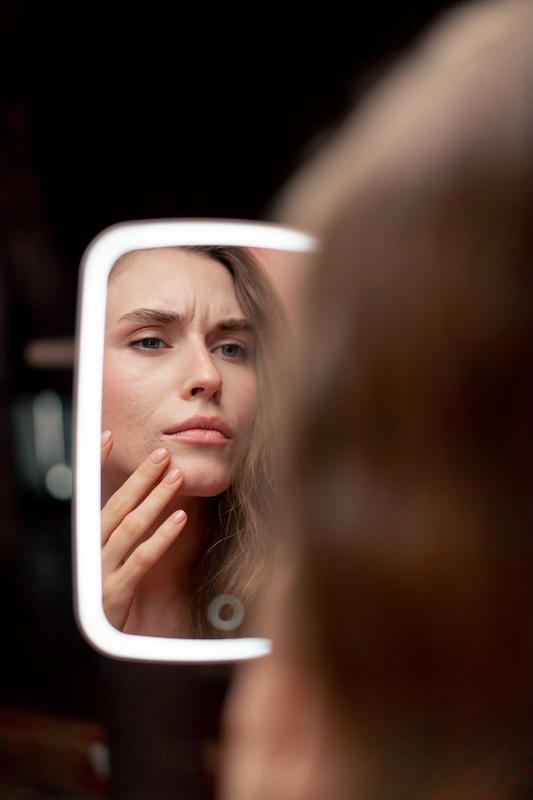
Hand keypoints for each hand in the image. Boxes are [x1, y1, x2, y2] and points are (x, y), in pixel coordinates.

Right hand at [100, 431, 186, 630]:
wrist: (102, 645)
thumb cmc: (113, 595)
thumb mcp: (116, 559)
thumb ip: (126, 527)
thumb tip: (147, 492)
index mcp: (89, 540)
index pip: (91, 494)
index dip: (97, 465)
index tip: (109, 437)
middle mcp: (91, 552)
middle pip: (116, 506)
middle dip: (140, 478)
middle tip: (162, 455)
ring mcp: (101, 573)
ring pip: (129, 528)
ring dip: (154, 500)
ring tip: (175, 478)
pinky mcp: (115, 594)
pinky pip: (141, 560)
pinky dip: (161, 537)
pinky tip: (178, 519)